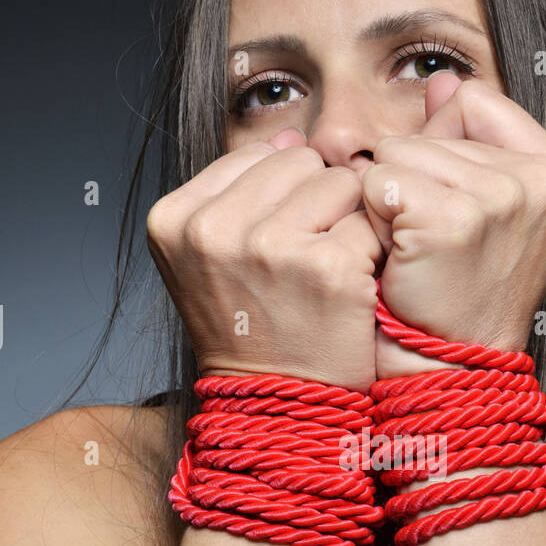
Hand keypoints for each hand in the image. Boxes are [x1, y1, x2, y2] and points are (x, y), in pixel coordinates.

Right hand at [146, 129, 383, 393]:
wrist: (278, 408)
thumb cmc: (253, 331)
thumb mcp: (216, 258)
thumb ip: (242, 191)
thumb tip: (289, 138)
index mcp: (175, 219)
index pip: (254, 158)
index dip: (280, 201)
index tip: (271, 254)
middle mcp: (214, 229)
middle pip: (300, 162)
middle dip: (315, 206)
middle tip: (303, 268)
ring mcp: (270, 246)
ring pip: (340, 182)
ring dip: (346, 226)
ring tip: (323, 276)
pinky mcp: (327, 266)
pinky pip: (370, 222)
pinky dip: (371, 255)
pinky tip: (350, 290)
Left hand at [361, 72, 545, 378]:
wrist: (448, 364)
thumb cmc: (459, 290)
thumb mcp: (482, 205)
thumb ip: (464, 137)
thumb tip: (442, 80)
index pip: (473, 101)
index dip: (443, 148)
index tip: (456, 208)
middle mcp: (540, 178)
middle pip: (431, 128)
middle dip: (414, 180)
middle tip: (435, 244)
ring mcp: (500, 198)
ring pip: (397, 153)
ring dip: (390, 202)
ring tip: (418, 251)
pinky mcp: (452, 220)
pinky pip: (378, 182)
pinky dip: (374, 220)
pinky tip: (401, 258)